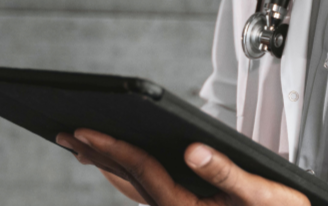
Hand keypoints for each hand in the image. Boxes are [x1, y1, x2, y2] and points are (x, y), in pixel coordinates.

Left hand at [56, 129, 309, 205]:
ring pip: (133, 186)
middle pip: (128, 178)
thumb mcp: (260, 195)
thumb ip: (226, 173)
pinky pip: (147, 188)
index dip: (112, 148)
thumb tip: (193, 150)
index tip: (86, 132)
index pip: (142, 171)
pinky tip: (122, 165)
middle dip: (97, 154)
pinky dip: (128, 172)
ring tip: (83, 148)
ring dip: (107, 164)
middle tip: (67, 134)